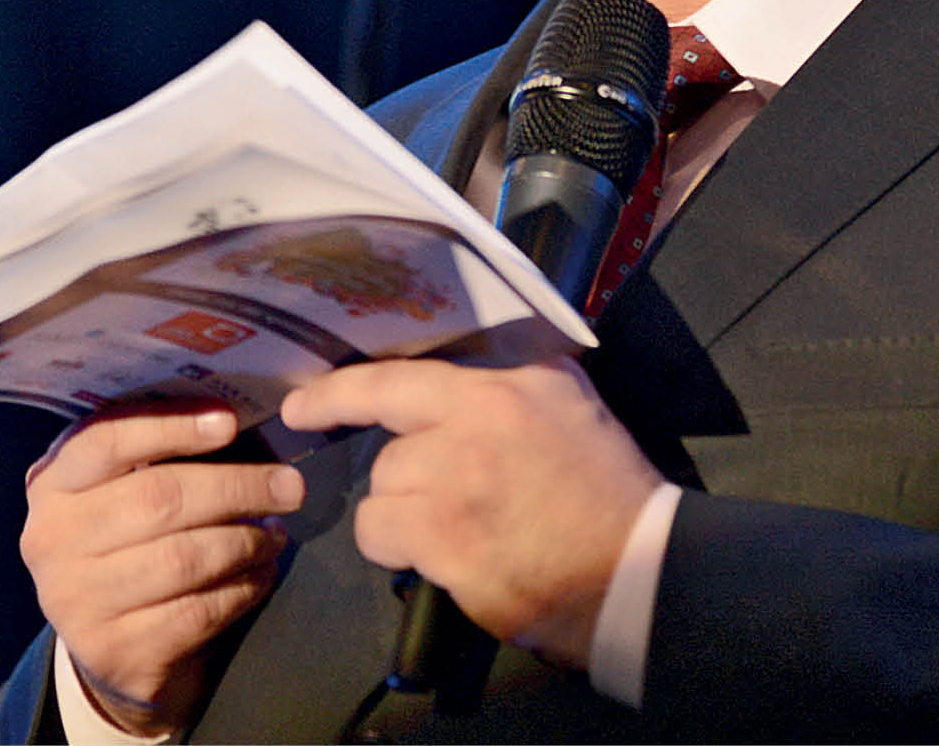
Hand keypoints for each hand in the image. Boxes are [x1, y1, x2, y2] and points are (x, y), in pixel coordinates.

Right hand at [19, 404, 304, 734]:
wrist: (108, 647)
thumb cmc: (126, 545)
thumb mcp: (117, 493)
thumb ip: (154, 453)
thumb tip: (231, 417)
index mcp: (52, 486)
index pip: (106, 440)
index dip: (171, 426)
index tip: (230, 422)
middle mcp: (52, 541)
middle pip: (157, 498)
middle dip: (236, 487)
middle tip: (289, 485)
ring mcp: (77, 601)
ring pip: (183, 558)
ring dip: (245, 541)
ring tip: (276, 533)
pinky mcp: (114, 651)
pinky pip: (196, 611)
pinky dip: (241, 588)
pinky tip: (261, 573)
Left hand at [276, 359, 662, 668]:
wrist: (638, 568)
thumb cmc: (605, 487)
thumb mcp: (565, 400)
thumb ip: (507, 376)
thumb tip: (449, 370)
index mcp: (498, 389)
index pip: (394, 379)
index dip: (337, 393)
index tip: (300, 406)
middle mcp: (470, 429)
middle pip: (391, 451)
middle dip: (414, 478)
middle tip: (461, 497)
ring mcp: (454, 489)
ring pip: (382, 497)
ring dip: (407, 519)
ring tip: (462, 530)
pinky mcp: (447, 545)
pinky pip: (385, 540)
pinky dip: (407, 553)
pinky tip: (455, 559)